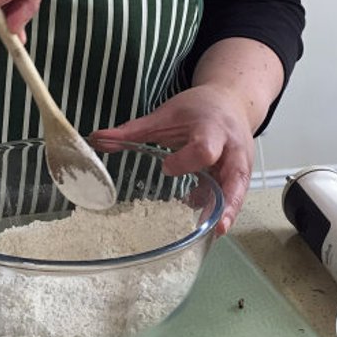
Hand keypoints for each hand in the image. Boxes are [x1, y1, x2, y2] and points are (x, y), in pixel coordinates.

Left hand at [89, 85, 255, 234]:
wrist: (229, 101)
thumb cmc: (196, 110)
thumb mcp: (165, 115)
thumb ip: (133, 131)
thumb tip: (95, 139)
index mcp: (212, 129)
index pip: (205, 148)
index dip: (186, 161)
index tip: (165, 168)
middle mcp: (232, 149)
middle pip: (235, 177)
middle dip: (229, 201)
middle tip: (217, 227)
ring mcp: (240, 165)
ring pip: (239, 192)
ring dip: (227, 213)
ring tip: (214, 234)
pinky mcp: (240, 177)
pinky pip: (234, 197)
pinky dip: (221, 211)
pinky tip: (205, 226)